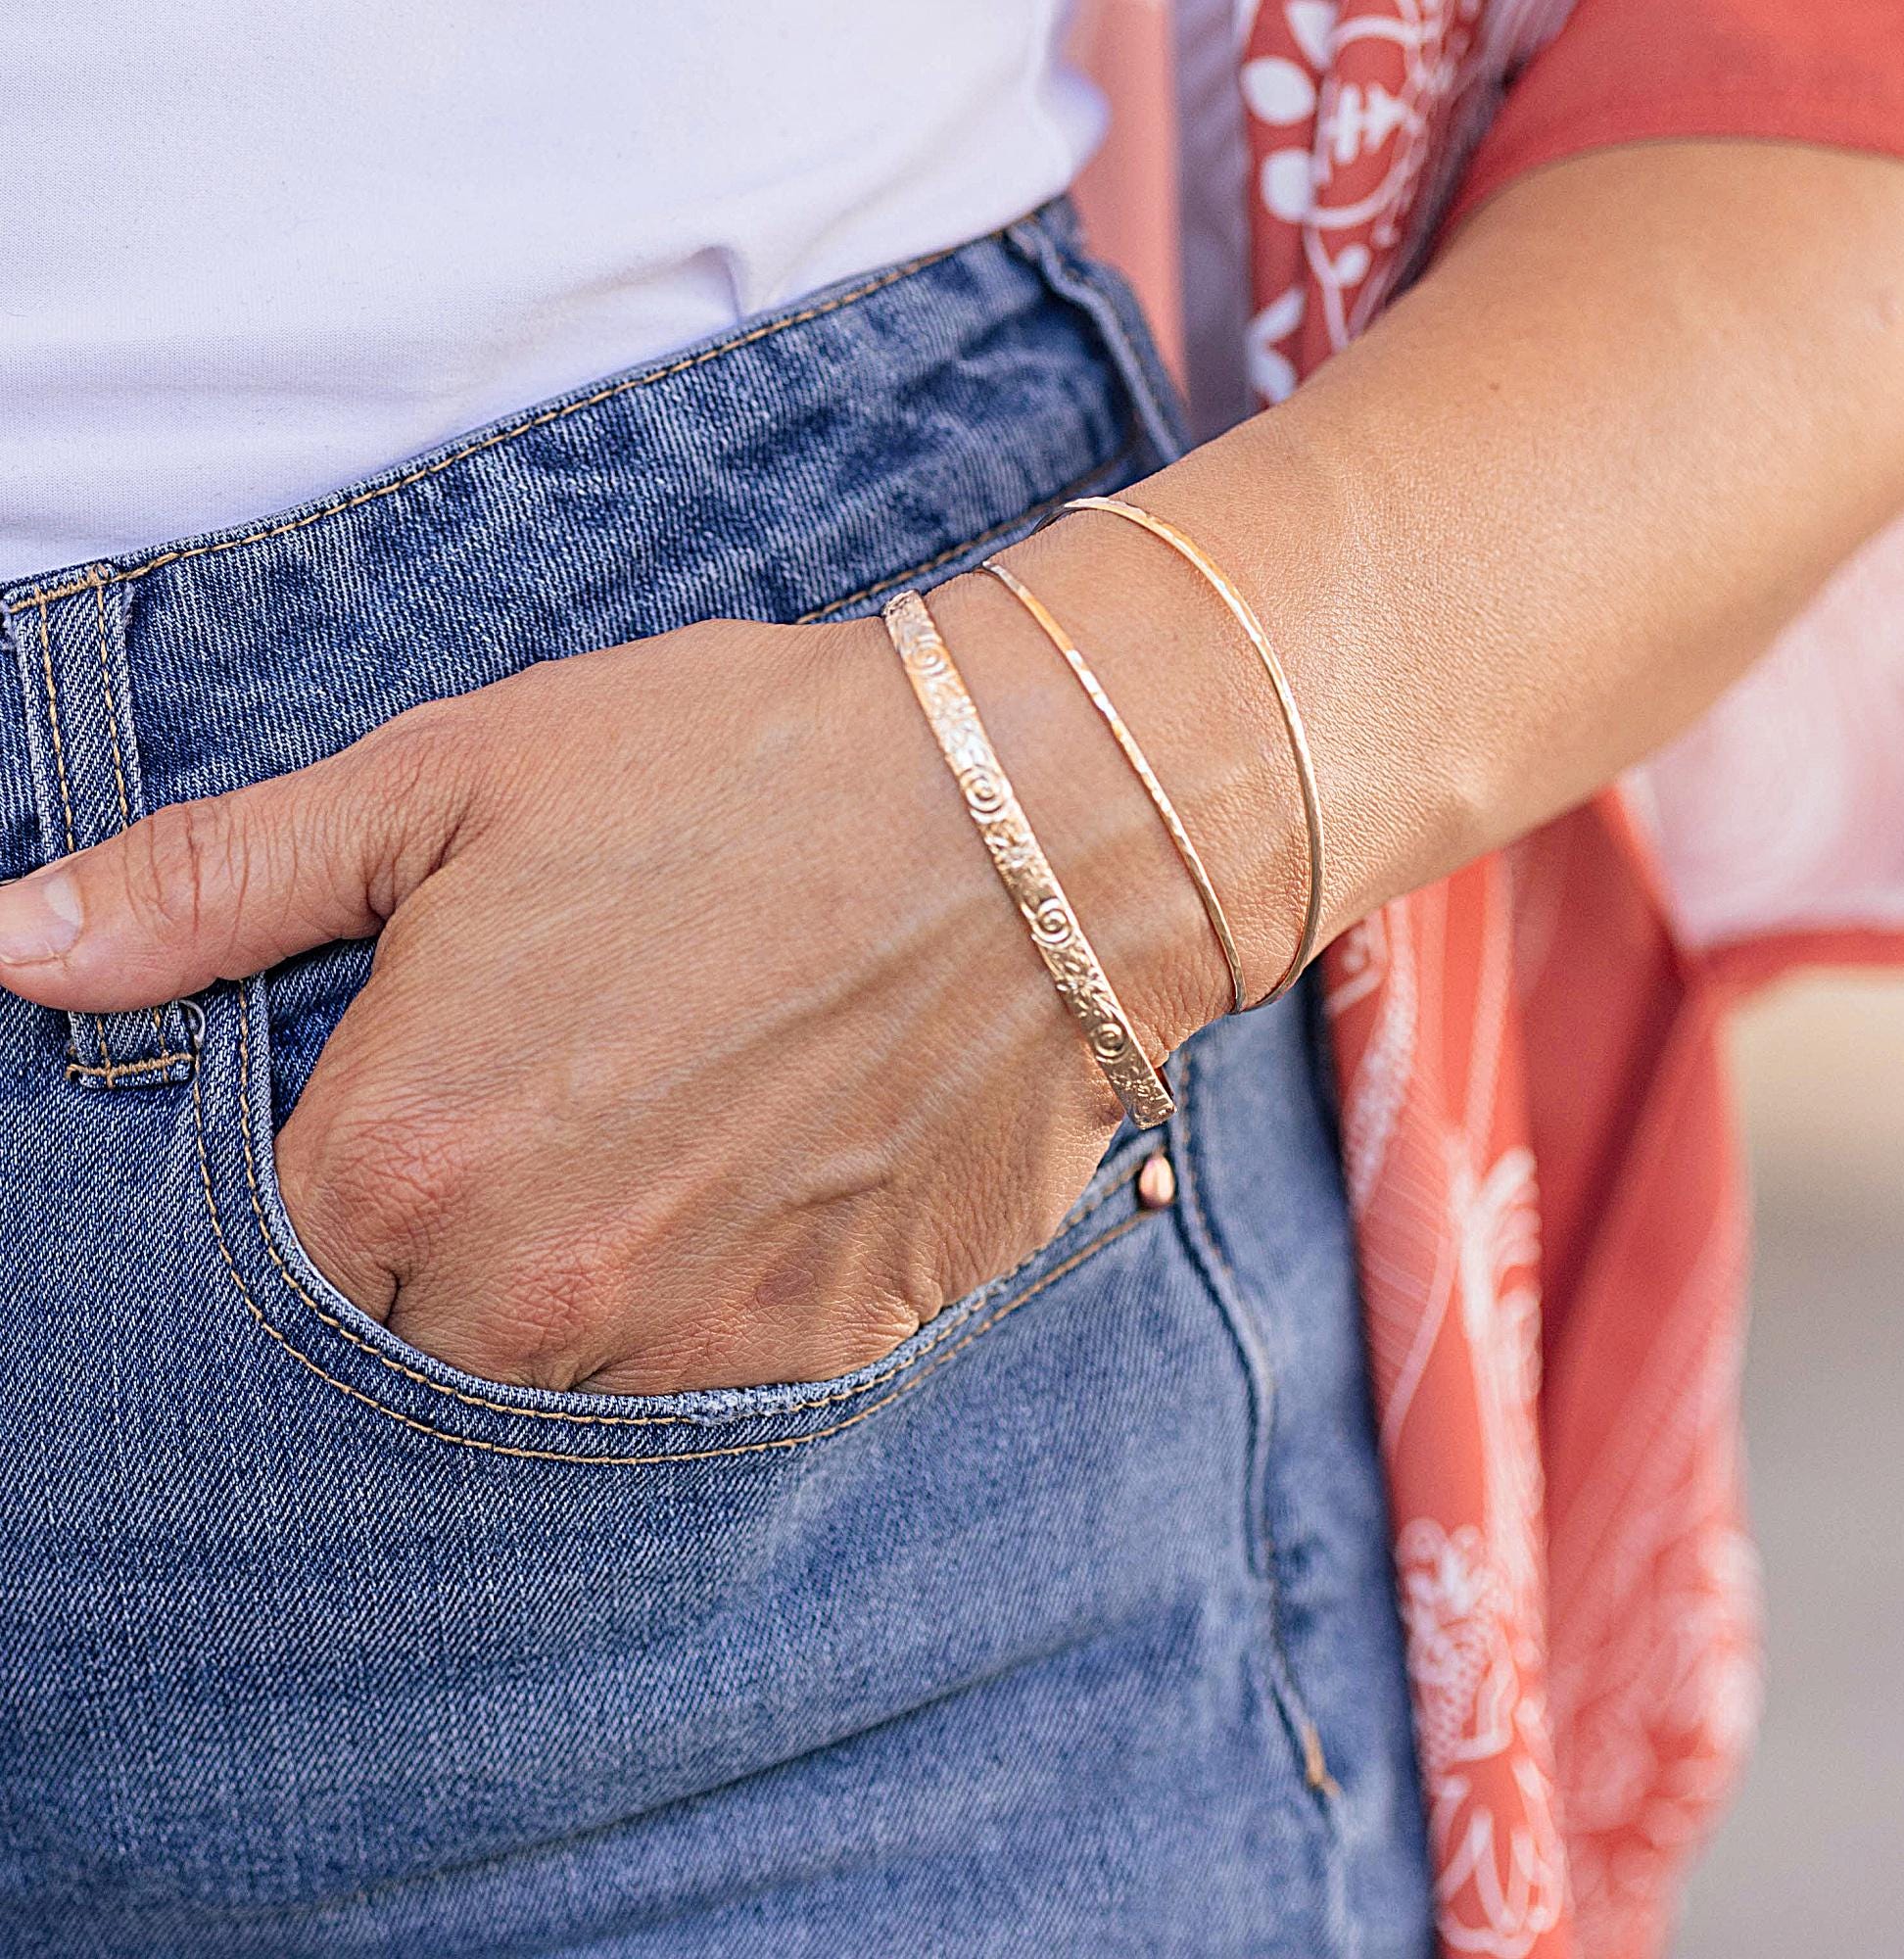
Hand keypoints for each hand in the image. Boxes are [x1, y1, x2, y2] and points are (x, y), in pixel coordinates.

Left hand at [0, 602, 1220, 1393]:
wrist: (1029, 818)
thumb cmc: (738, 772)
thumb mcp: (453, 782)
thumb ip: (216, 886)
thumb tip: (12, 944)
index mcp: (406, 1160)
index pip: (283, 1270)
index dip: (349, 1179)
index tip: (423, 1106)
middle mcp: (536, 1293)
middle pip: (418, 1345)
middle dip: (458, 1242)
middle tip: (562, 1102)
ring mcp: (691, 1339)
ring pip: (567, 1379)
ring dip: (588, 1279)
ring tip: (671, 1128)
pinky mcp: (828, 1347)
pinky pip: (718, 1377)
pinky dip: (717, 1292)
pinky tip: (767, 1166)